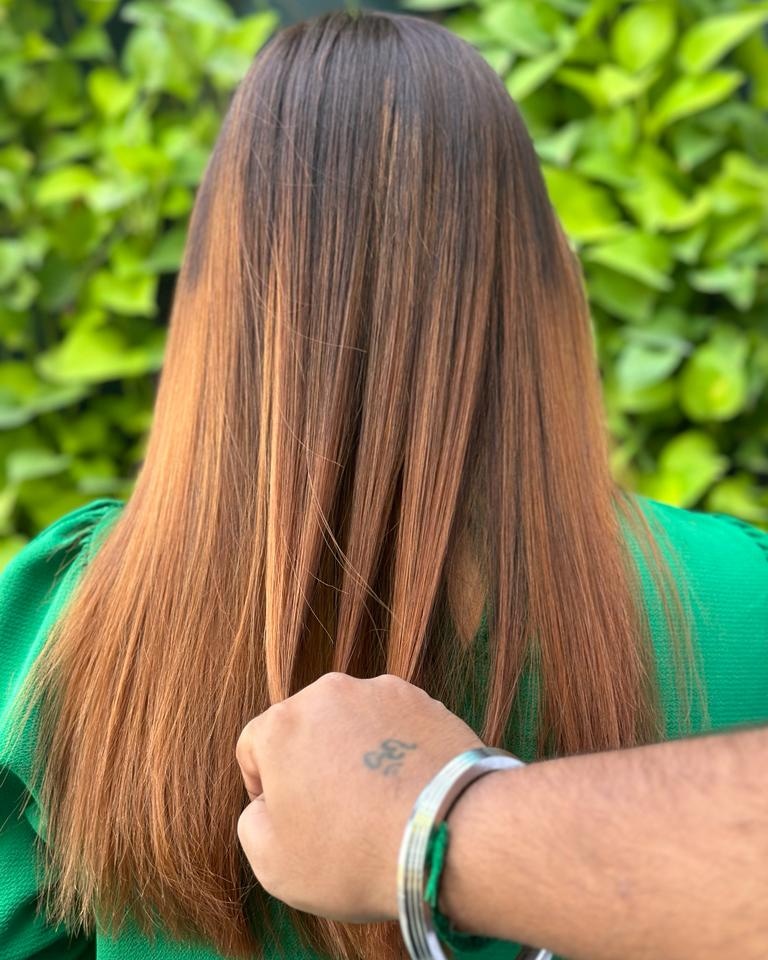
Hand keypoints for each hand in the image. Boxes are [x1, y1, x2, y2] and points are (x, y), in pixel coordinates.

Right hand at [235, 672, 482, 921]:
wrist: (446, 834)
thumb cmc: (352, 854)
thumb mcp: (273, 863)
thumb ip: (252, 823)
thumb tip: (267, 803)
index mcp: (281, 725)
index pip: (254, 748)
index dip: (265, 787)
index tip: (289, 819)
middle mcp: (327, 693)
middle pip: (305, 728)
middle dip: (311, 763)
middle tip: (335, 812)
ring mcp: (379, 691)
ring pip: (352, 722)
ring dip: (355, 752)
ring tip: (378, 801)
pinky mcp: (423, 699)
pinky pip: (395, 724)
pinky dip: (395, 748)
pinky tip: (408, 788)